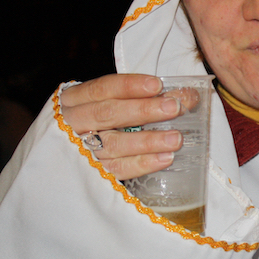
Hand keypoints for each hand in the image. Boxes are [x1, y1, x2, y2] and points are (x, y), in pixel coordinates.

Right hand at [60, 74, 184, 179]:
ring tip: (175, 138)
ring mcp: (81, 149)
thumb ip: (148, 97)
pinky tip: (164, 159)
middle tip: (174, 108)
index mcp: (76, 97)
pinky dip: (142, 164)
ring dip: (147, 141)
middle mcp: (74, 122)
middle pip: (108, 114)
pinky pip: (117, 169)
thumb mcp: (115, 101)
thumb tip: (188, 96)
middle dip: (143, 110)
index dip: (130, 86)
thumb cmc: (102, 117)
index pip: (103, 88)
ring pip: (113, 144)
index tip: (156, 85)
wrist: (70, 151)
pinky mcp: (92, 173)